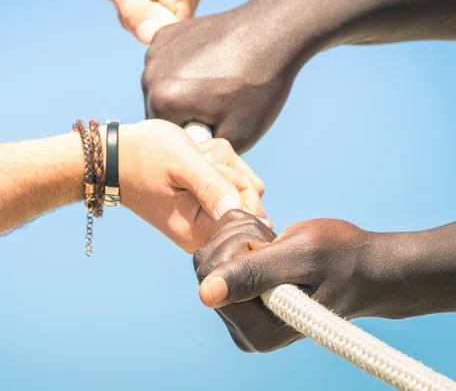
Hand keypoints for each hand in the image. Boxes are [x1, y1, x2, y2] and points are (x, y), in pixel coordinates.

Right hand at [118, 120, 267, 252]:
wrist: (113, 156)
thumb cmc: (144, 156)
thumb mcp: (184, 165)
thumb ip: (216, 189)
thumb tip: (253, 217)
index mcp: (199, 232)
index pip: (250, 216)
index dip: (239, 187)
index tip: (211, 171)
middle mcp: (204, 232)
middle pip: (250, 198)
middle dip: (228, 171)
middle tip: (198, 161)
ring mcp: (205, 218)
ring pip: (242, 184)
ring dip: (221, 163)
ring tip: (192, 159)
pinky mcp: (204, 204)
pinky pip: (229, 181)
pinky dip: (215, 163)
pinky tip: (192, 160)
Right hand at [143, 0, 321, 152]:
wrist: (274, 31)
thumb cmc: (259, 86)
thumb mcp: (239, 137)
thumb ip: (208, 154)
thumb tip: (192, 163)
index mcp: (162, 101)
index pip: (168, 138)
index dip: (194, 137)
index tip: (220, 125)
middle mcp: (149, 75)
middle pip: (161, 112)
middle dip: (185, 115)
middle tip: (219, 107)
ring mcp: (155, 50)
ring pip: (161, 88)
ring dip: (181, 93)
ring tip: (215, 86)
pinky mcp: (165, 33)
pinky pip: (166, 64)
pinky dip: (182, 68)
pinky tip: (209, 64)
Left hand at [193, 210, 431, 351]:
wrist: (364, 267)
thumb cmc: (342, 258)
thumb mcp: (300, 257)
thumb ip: (253, 274)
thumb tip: (205, 295)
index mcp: (257, 332)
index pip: (209, 277)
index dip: (237, 246)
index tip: (271, 242)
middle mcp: (244, 331)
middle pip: (206, 266)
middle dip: (237, 239)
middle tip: (275, 241)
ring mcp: (240, 316)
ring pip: (210, 257)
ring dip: (240, 237)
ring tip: (277, 245)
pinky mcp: (240, 299)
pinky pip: (218, 255)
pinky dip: (240, 237)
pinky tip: (269, 244)